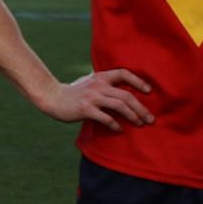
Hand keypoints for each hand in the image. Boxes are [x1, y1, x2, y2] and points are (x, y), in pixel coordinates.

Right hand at [35, 67, 153, 130]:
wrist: (52, 98)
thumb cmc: (73, 92)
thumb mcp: (89, 82)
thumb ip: (103, 83)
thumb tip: (121, 88)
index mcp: (100, 77)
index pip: (123, 73)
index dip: (138, 81)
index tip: (149, 91)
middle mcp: (97, 85)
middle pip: (126, 95)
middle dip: (141, 108)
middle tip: (151, 119)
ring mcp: (91, 97)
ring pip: (120, 106)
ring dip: (133, 116)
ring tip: (140, 124)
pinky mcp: (85, 109)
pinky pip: (106, 118)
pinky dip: (116, 125)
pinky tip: (120, 130)